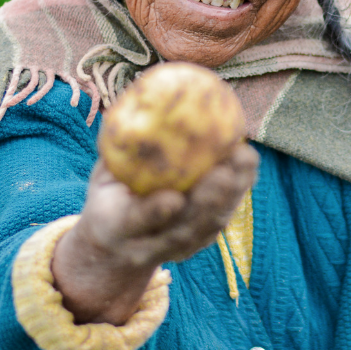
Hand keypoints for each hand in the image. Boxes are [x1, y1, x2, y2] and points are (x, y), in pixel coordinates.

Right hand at [50, 143, 258, 324]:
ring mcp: (175, 249)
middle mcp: (146, 245)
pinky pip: (221, 218)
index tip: (172, 199)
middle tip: (224, 172)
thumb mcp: (102, 175)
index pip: (134, 222)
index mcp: (114, 226)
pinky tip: (248, 163)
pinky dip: (237, 192)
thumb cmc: (110, 195)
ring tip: (245, 159)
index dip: (154, 213)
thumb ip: (115, 148)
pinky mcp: (198, 243)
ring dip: (230, 195)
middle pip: (183, 230)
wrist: (115, 246)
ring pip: (207, 227)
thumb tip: (136, 99)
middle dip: (207, 203)